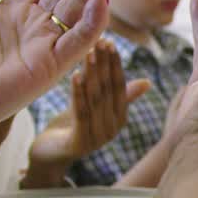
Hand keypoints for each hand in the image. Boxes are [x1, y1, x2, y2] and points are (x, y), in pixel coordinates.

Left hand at [24, 41, 150, 187]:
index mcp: (120, 119)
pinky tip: (75, 75)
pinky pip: (81, 113)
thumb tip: (148, 82)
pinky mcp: (80, 143)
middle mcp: (112, 129)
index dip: (115, 64)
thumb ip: (117, 96)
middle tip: (100, 41)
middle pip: (109, 90)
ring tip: (88, 52)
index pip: (120, 86)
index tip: (110, 43)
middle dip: (104, 64)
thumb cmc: (72, 128)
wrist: (49, 156)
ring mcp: (98, 137)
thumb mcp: (95, 108)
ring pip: (95, 99)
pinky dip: (78, 93)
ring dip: (92, 73)